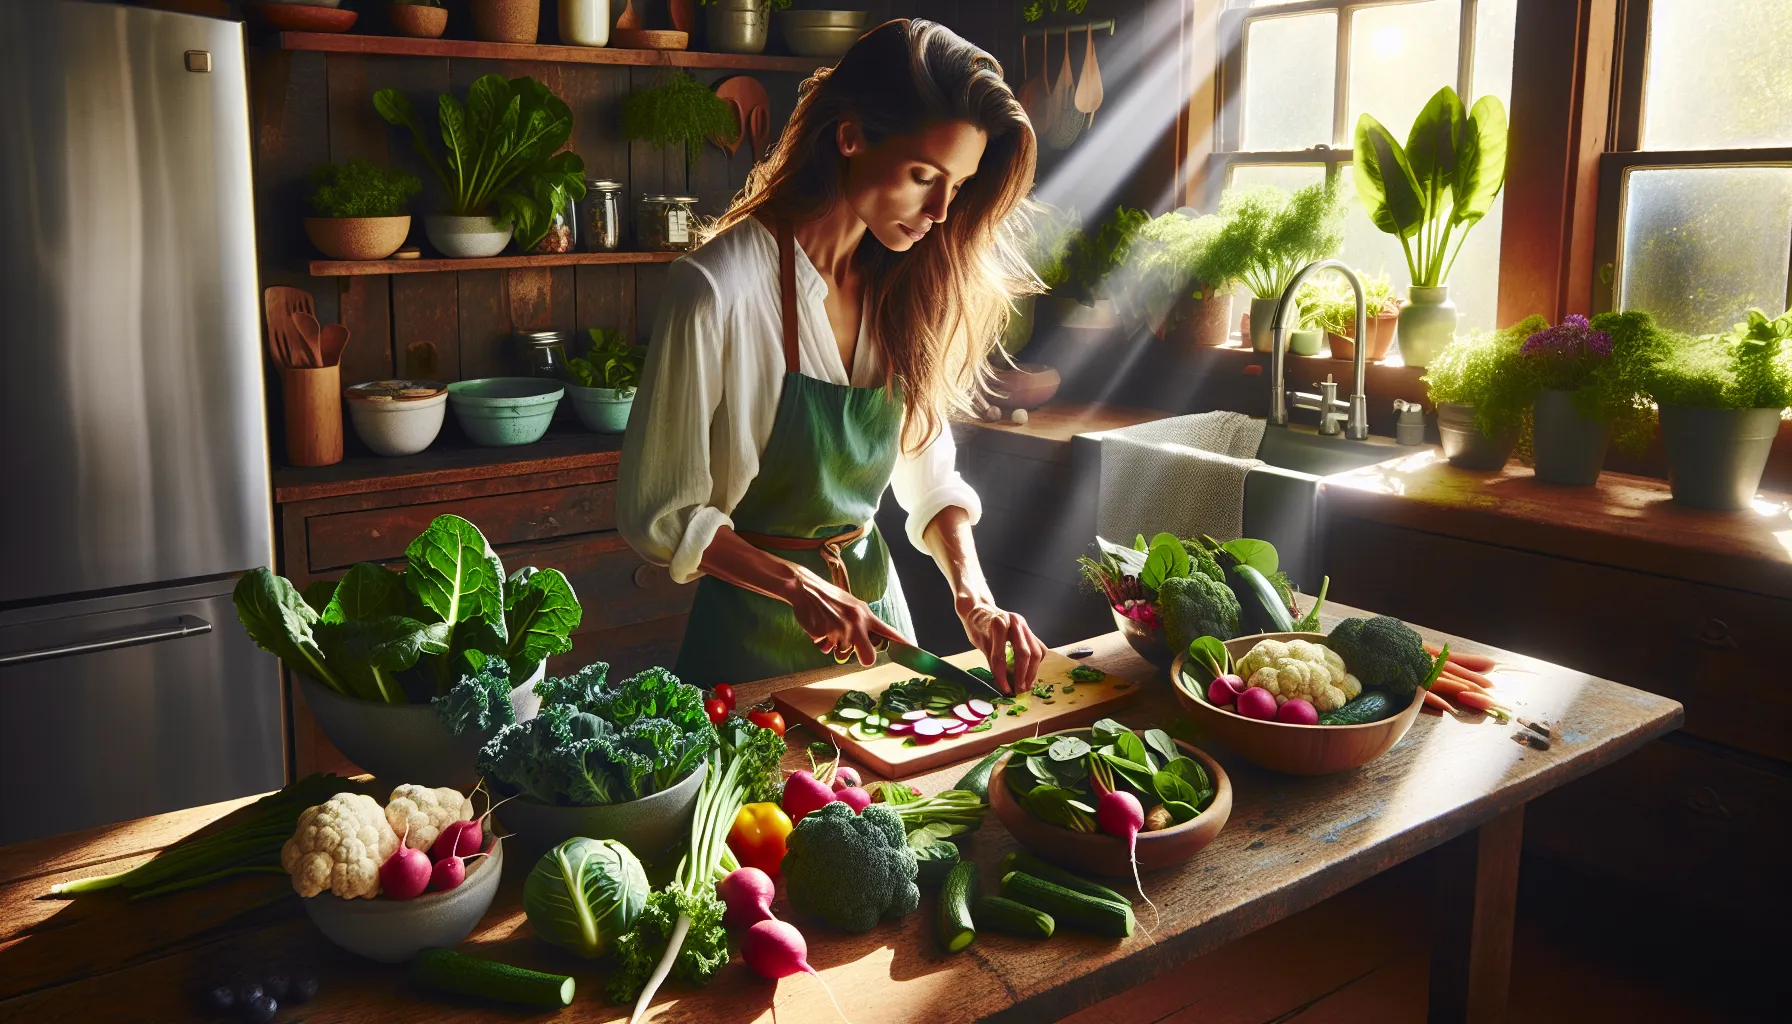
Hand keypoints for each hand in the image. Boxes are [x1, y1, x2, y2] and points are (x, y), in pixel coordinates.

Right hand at [787, 567, 905, 666]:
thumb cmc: (830, 597)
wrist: (806, 589)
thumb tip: (871, 638)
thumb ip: (863, 620)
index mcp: (865, 615)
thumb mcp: (853, 605)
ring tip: (828, 626)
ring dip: (835, 644)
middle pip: (868, 656)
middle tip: (856, 651)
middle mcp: (856, 624)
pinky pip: (825, 649)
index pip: (888, 631)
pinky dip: (821, 642)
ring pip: (841, 652)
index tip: (913, 650)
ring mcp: (840, 631)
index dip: (901, 643)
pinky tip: (819, 627)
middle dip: (864, 658)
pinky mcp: (825, 636)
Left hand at [957, 597, 1045, 694]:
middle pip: (1024, 654)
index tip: (1004, 689)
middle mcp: (1015, 622)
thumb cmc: (977, 626)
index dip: (1002, 675)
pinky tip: (1030, 672)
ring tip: (1026, 685)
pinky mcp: (1029, 629)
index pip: (1001, 656)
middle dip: (1022, 675)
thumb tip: (1003, 685)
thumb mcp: (980, 643)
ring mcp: (1024, 625)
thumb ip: (992, 662)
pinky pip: (1039, 647)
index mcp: (998, 624)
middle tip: (1019, 690)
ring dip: (1032, 672)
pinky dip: (1036, 662)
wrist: (979, 609)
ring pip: (1036, 651)